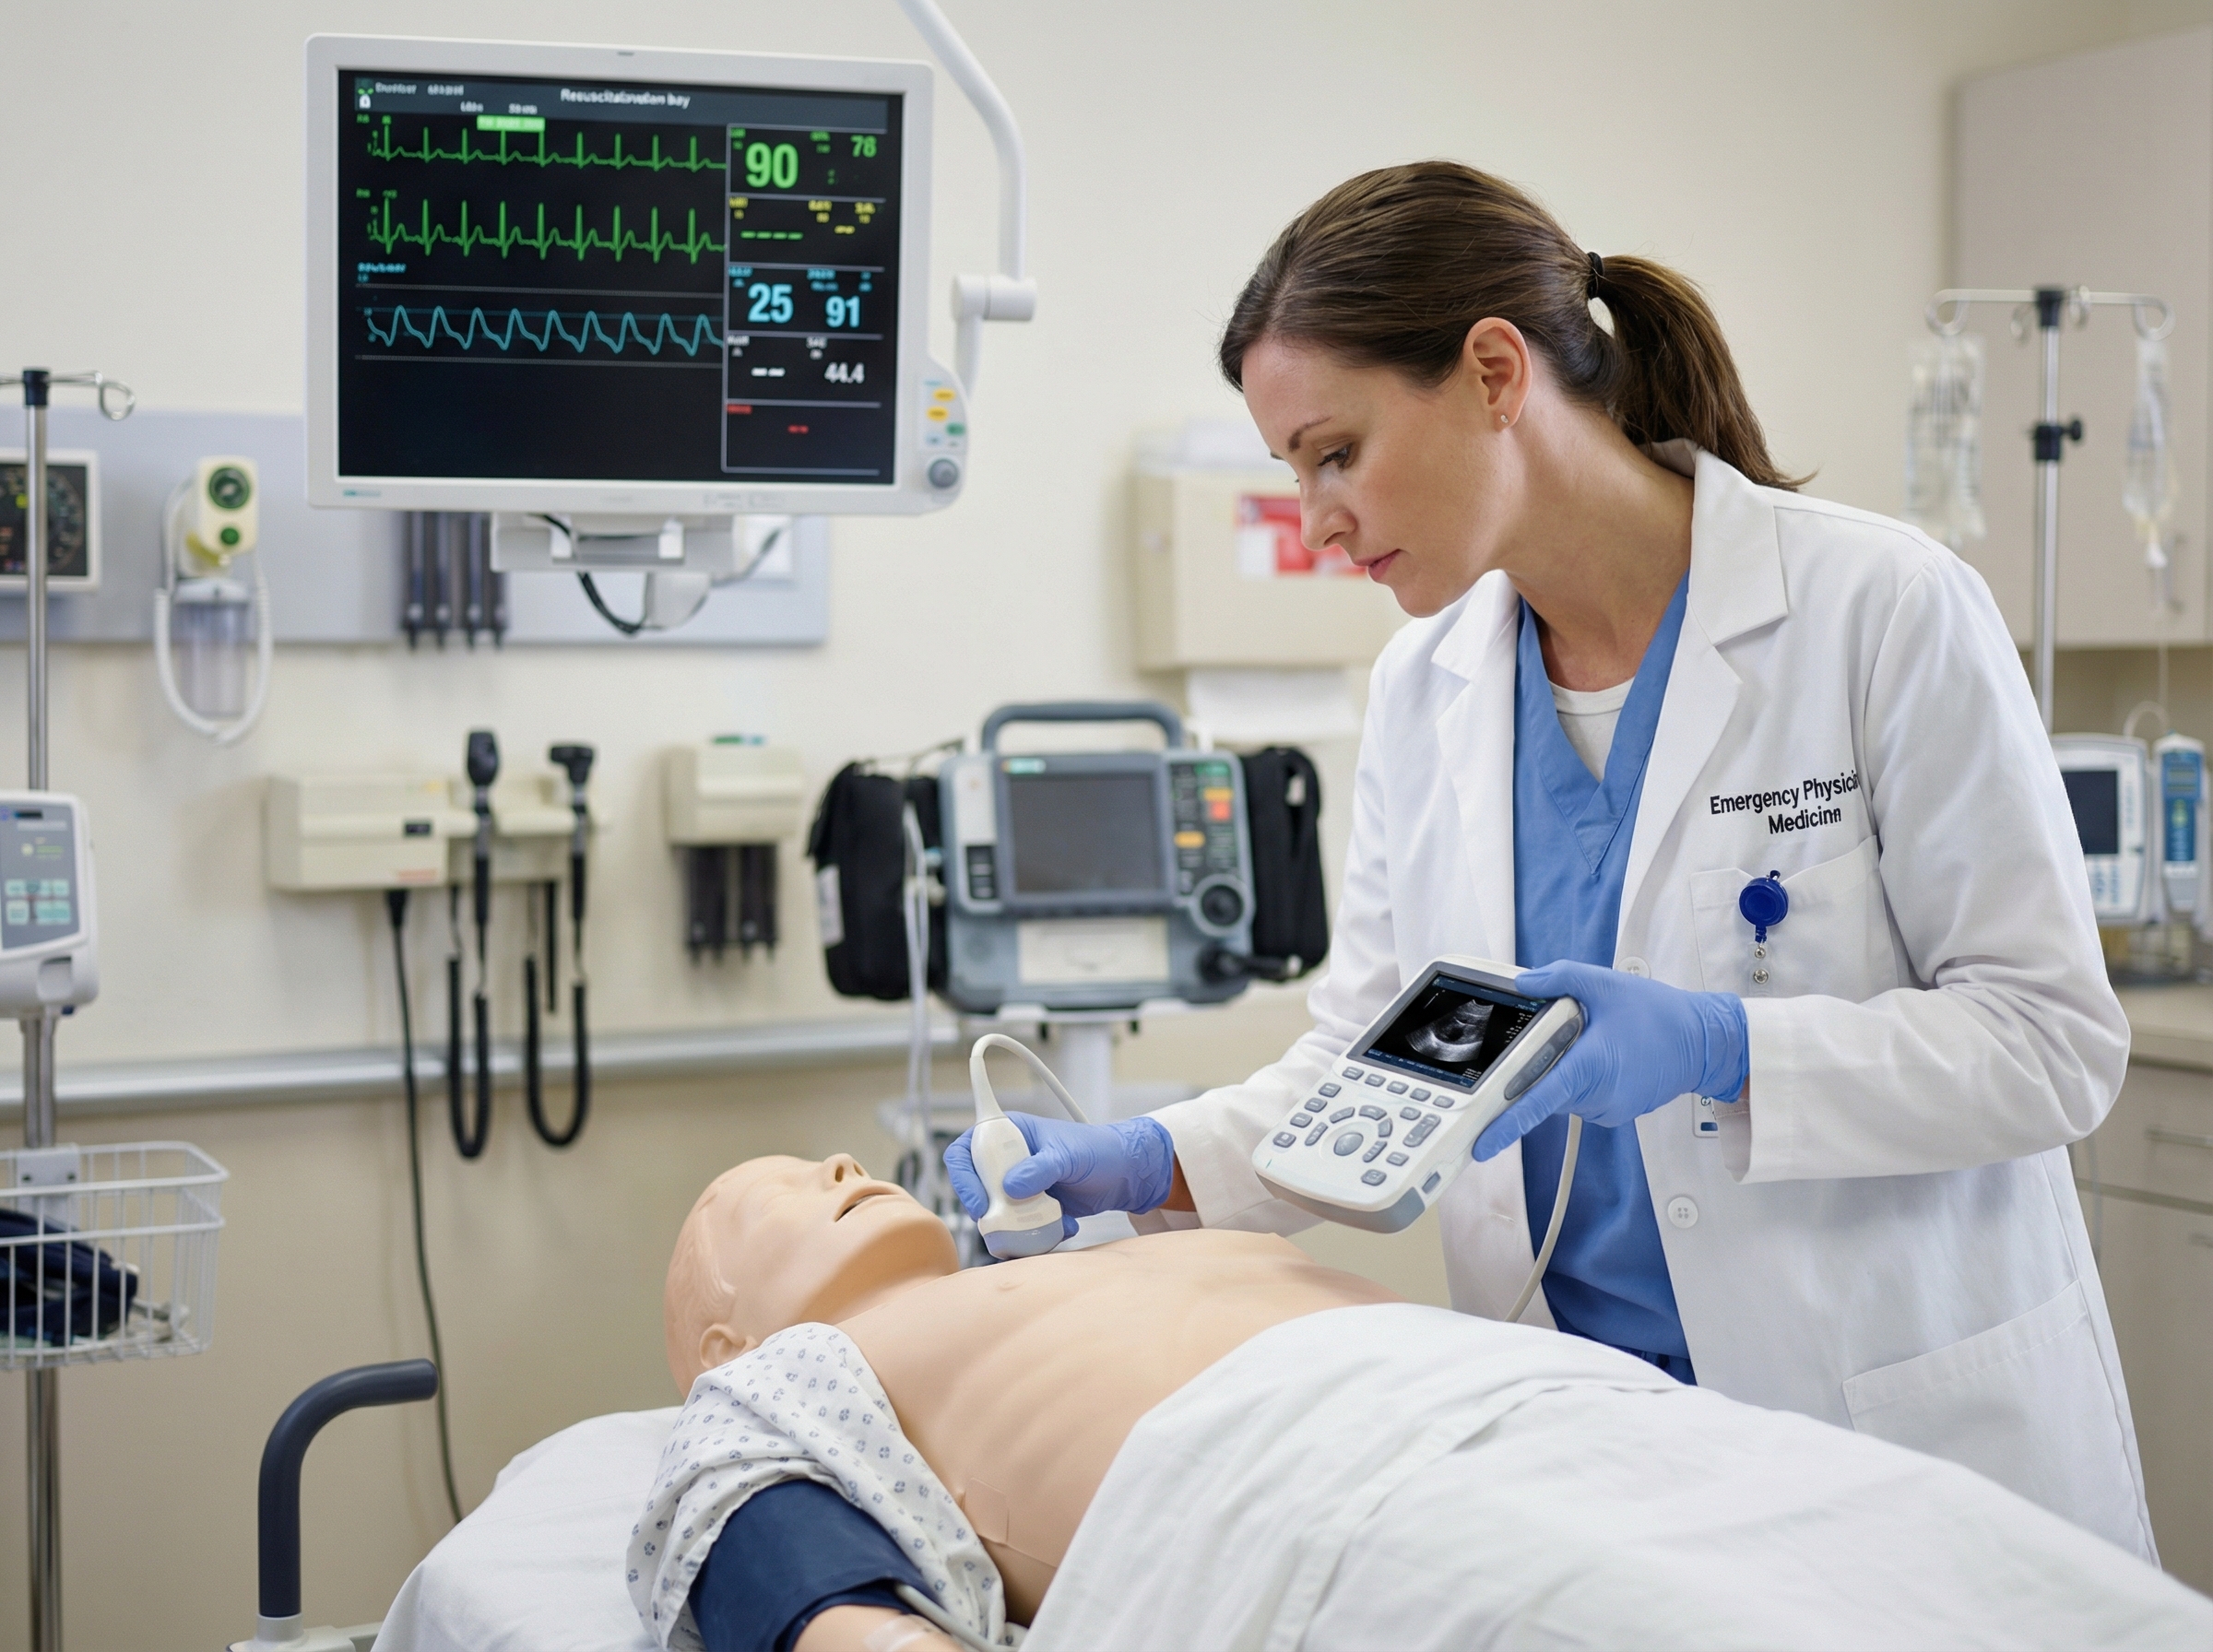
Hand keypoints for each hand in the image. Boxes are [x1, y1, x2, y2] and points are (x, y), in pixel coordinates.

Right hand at [944, 1112, 1175, 1226]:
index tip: (980, 1204)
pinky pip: (1019, 1230)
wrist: (1127, 1175)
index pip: (966, 1150)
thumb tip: (1010, 1188)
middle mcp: (1008, 1161)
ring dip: (1015, 1229)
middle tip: (1008, 1224)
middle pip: (976, 1190)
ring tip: (1046, 1226)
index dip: (964, 1178)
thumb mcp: (1070, 1156)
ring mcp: (1019, 1188)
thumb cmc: (1100, 1151)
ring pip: (996, 1215)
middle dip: (990, 1212)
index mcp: (1010, 1134)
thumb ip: (1040, 1168)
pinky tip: (1063, 1227)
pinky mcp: (1032, 1211)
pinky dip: (1036, 1237)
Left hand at [1472, 960, 1747, 1160]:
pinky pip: (1582, 1098)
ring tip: (1592, 1040)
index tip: (1483, 1143)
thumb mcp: (1605, 984)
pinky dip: (1581, 1078)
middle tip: (1563, 1035)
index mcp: (1588, 1067)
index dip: (1507, 1124)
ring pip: (1562, 1094)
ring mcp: (1607, 1108)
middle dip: (1538, 1066)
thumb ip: (1559, 978)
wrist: (1705, 1042)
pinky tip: (1604, 1055)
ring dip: (1562, 1070)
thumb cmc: (1659, 1014)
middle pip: (1543, 1091)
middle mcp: (1596, 1096)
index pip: (1537, 1101)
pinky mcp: (1617, 1112)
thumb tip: (1523, 984)